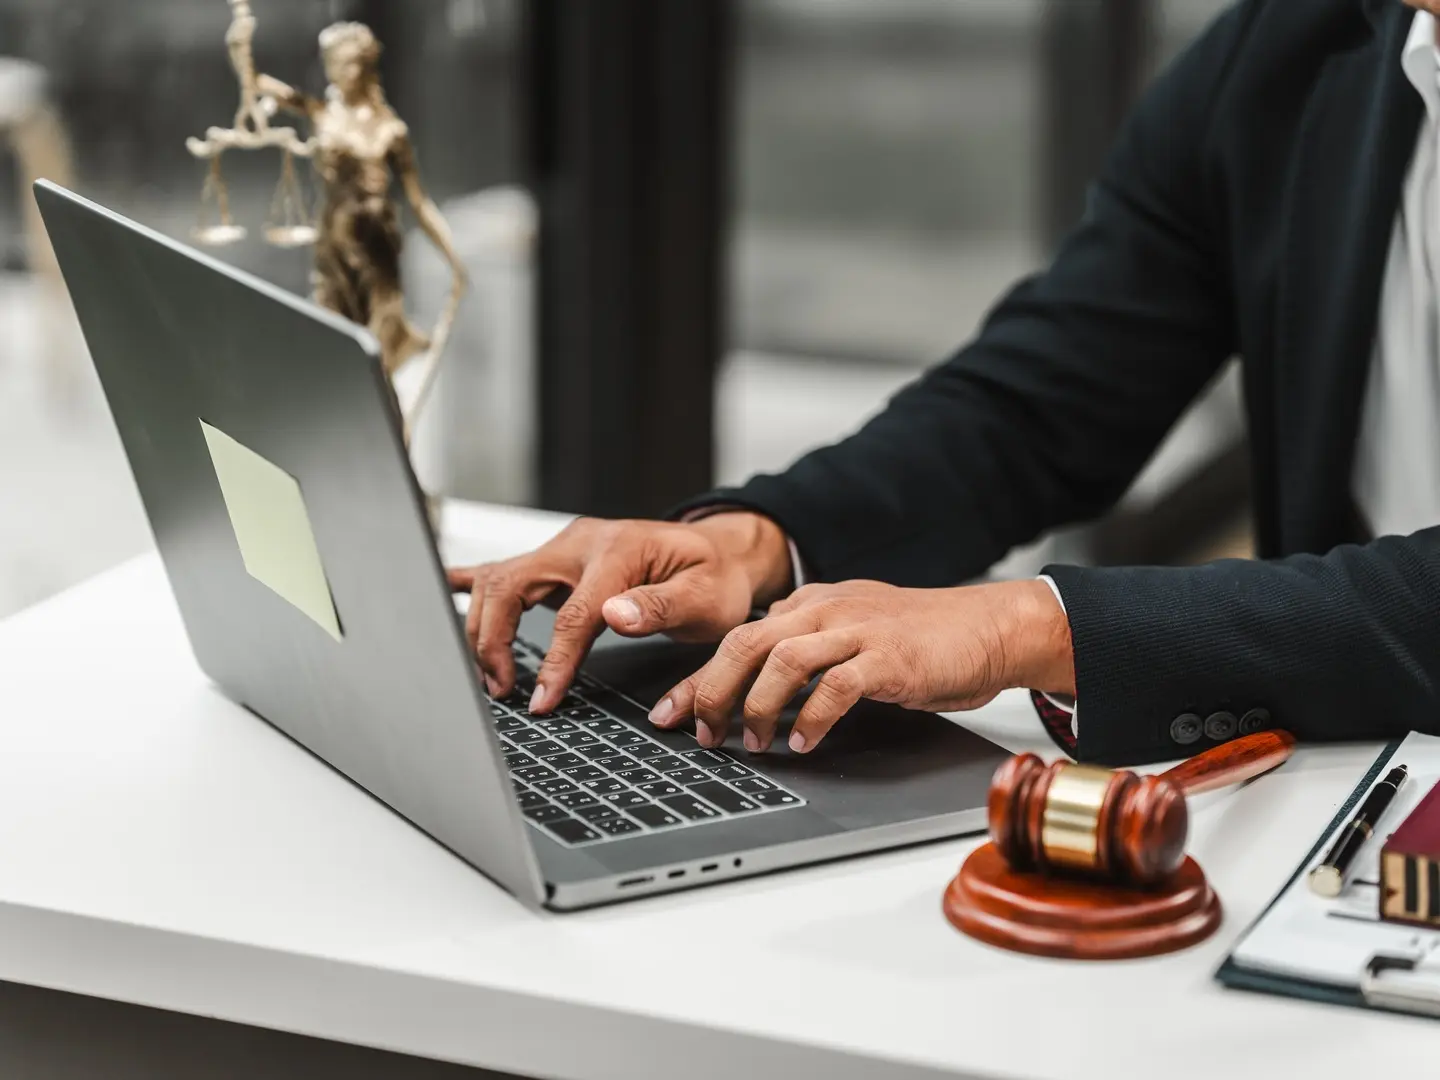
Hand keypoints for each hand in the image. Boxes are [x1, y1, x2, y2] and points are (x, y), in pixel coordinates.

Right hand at [446, 513, 793, 711]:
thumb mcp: (706, 597)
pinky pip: (504, 570)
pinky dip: (472, 585)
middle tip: (500, 689)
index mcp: (618, 551)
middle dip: (493, 640)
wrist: (719, 554)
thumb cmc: (716, 578)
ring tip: (491, 675)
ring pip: (499, 579)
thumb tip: (614, 614)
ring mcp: (565, 549)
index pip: (572, 613)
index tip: (541, 700)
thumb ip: (660, 606)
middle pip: (511, 586)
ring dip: (484, 626)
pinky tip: (445, 593)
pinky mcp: (558, 560)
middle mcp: (582, 543)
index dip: (553, 661)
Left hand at [650, 579, 1073, 753]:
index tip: (668, 715)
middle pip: (745, 643)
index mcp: (811, 605)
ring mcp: (856, 630)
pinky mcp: (888, 657)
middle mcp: (825, 609)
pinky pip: (836, 686)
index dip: (696, 679)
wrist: (988, 627)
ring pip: (782, 660)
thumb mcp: (851, 632)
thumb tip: (757, 677)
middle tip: (702, 732)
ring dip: (756, 705)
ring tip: (750, 742)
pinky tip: (804, 743)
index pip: (737, 638)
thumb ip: (807, 646)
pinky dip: (812, 718)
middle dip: (712, 691)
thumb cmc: (921, 639)